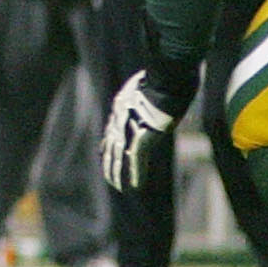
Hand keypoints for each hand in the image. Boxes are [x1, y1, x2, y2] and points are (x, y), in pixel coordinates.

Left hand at [102, 57, 199, 193]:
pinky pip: (137, 163)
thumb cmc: (159, 79)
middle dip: (109, 163)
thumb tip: (158, 80)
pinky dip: (136, 175)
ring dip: (117, 174)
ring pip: (119, 159)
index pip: (111, 132)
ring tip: (116, 187)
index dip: (107, 144)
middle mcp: (121, 125)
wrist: (164, 84)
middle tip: (108, 177)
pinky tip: (134, 187)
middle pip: (111, 149)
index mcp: (120, 112)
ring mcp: (129, 133)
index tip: (104, 152)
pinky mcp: (141, 141)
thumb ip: (147, 87)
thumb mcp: (146, 82)